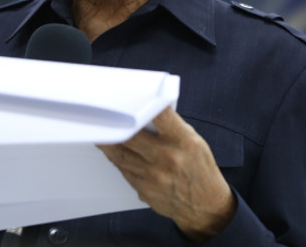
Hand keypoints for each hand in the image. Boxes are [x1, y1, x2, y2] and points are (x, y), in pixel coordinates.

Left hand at [98, 107, 235, 242]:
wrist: (205, 205)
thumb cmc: (200, 169)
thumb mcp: (195, 141)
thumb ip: (172, 126)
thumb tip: (147, 113)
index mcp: (183, 140)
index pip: (159, 115)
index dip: (143, 105)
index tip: (128, 100)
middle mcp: (168, 157)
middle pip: (131, 136)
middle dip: (114, 126)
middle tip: (102, 117)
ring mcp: (154, 176)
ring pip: (121, 155)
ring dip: (108, 143)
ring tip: (100, 133)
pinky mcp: (145, 190)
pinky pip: (124, 171)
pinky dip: (118, 160)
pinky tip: (113, 152)